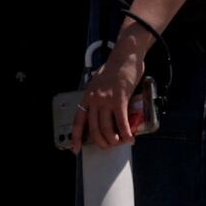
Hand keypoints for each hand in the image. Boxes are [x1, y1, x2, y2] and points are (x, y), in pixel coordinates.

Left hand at [73, 37, 150, 151]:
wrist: (124, 56)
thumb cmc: (115, 67)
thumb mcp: (99, 83)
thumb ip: (99, 97)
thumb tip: (105, 110)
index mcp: (87, 96)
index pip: (78, 121)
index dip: (76, 137)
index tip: (75, 149)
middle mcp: (94, 100)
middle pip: (94, 129)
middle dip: (102, 142)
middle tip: (109, 146)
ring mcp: (106, 101)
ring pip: (107, 129)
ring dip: (115, 140)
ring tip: (121, 142)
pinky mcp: (119, 100)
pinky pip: (122, 122)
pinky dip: (126, 133)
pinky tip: (130, 138)